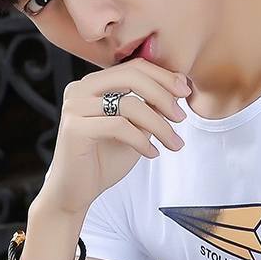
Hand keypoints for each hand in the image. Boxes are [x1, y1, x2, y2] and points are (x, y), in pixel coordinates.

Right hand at [37, 57, 192, 216]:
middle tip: (182, 118)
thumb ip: (150, 107)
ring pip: (130, 104)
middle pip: (132, 76)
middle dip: (164, 96)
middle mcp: (80, 88)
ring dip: (160, 125)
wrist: (76, 192)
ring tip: (174, 144)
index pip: (134, 67)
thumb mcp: (136, 129)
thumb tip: (179, 86)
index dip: (164, 76)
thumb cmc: (104, 160)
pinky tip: (152, 154)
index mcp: (94, 84)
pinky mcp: (74, 128)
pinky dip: (142, 140)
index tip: (186, 92)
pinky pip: (119, 126)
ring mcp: (74, 106)